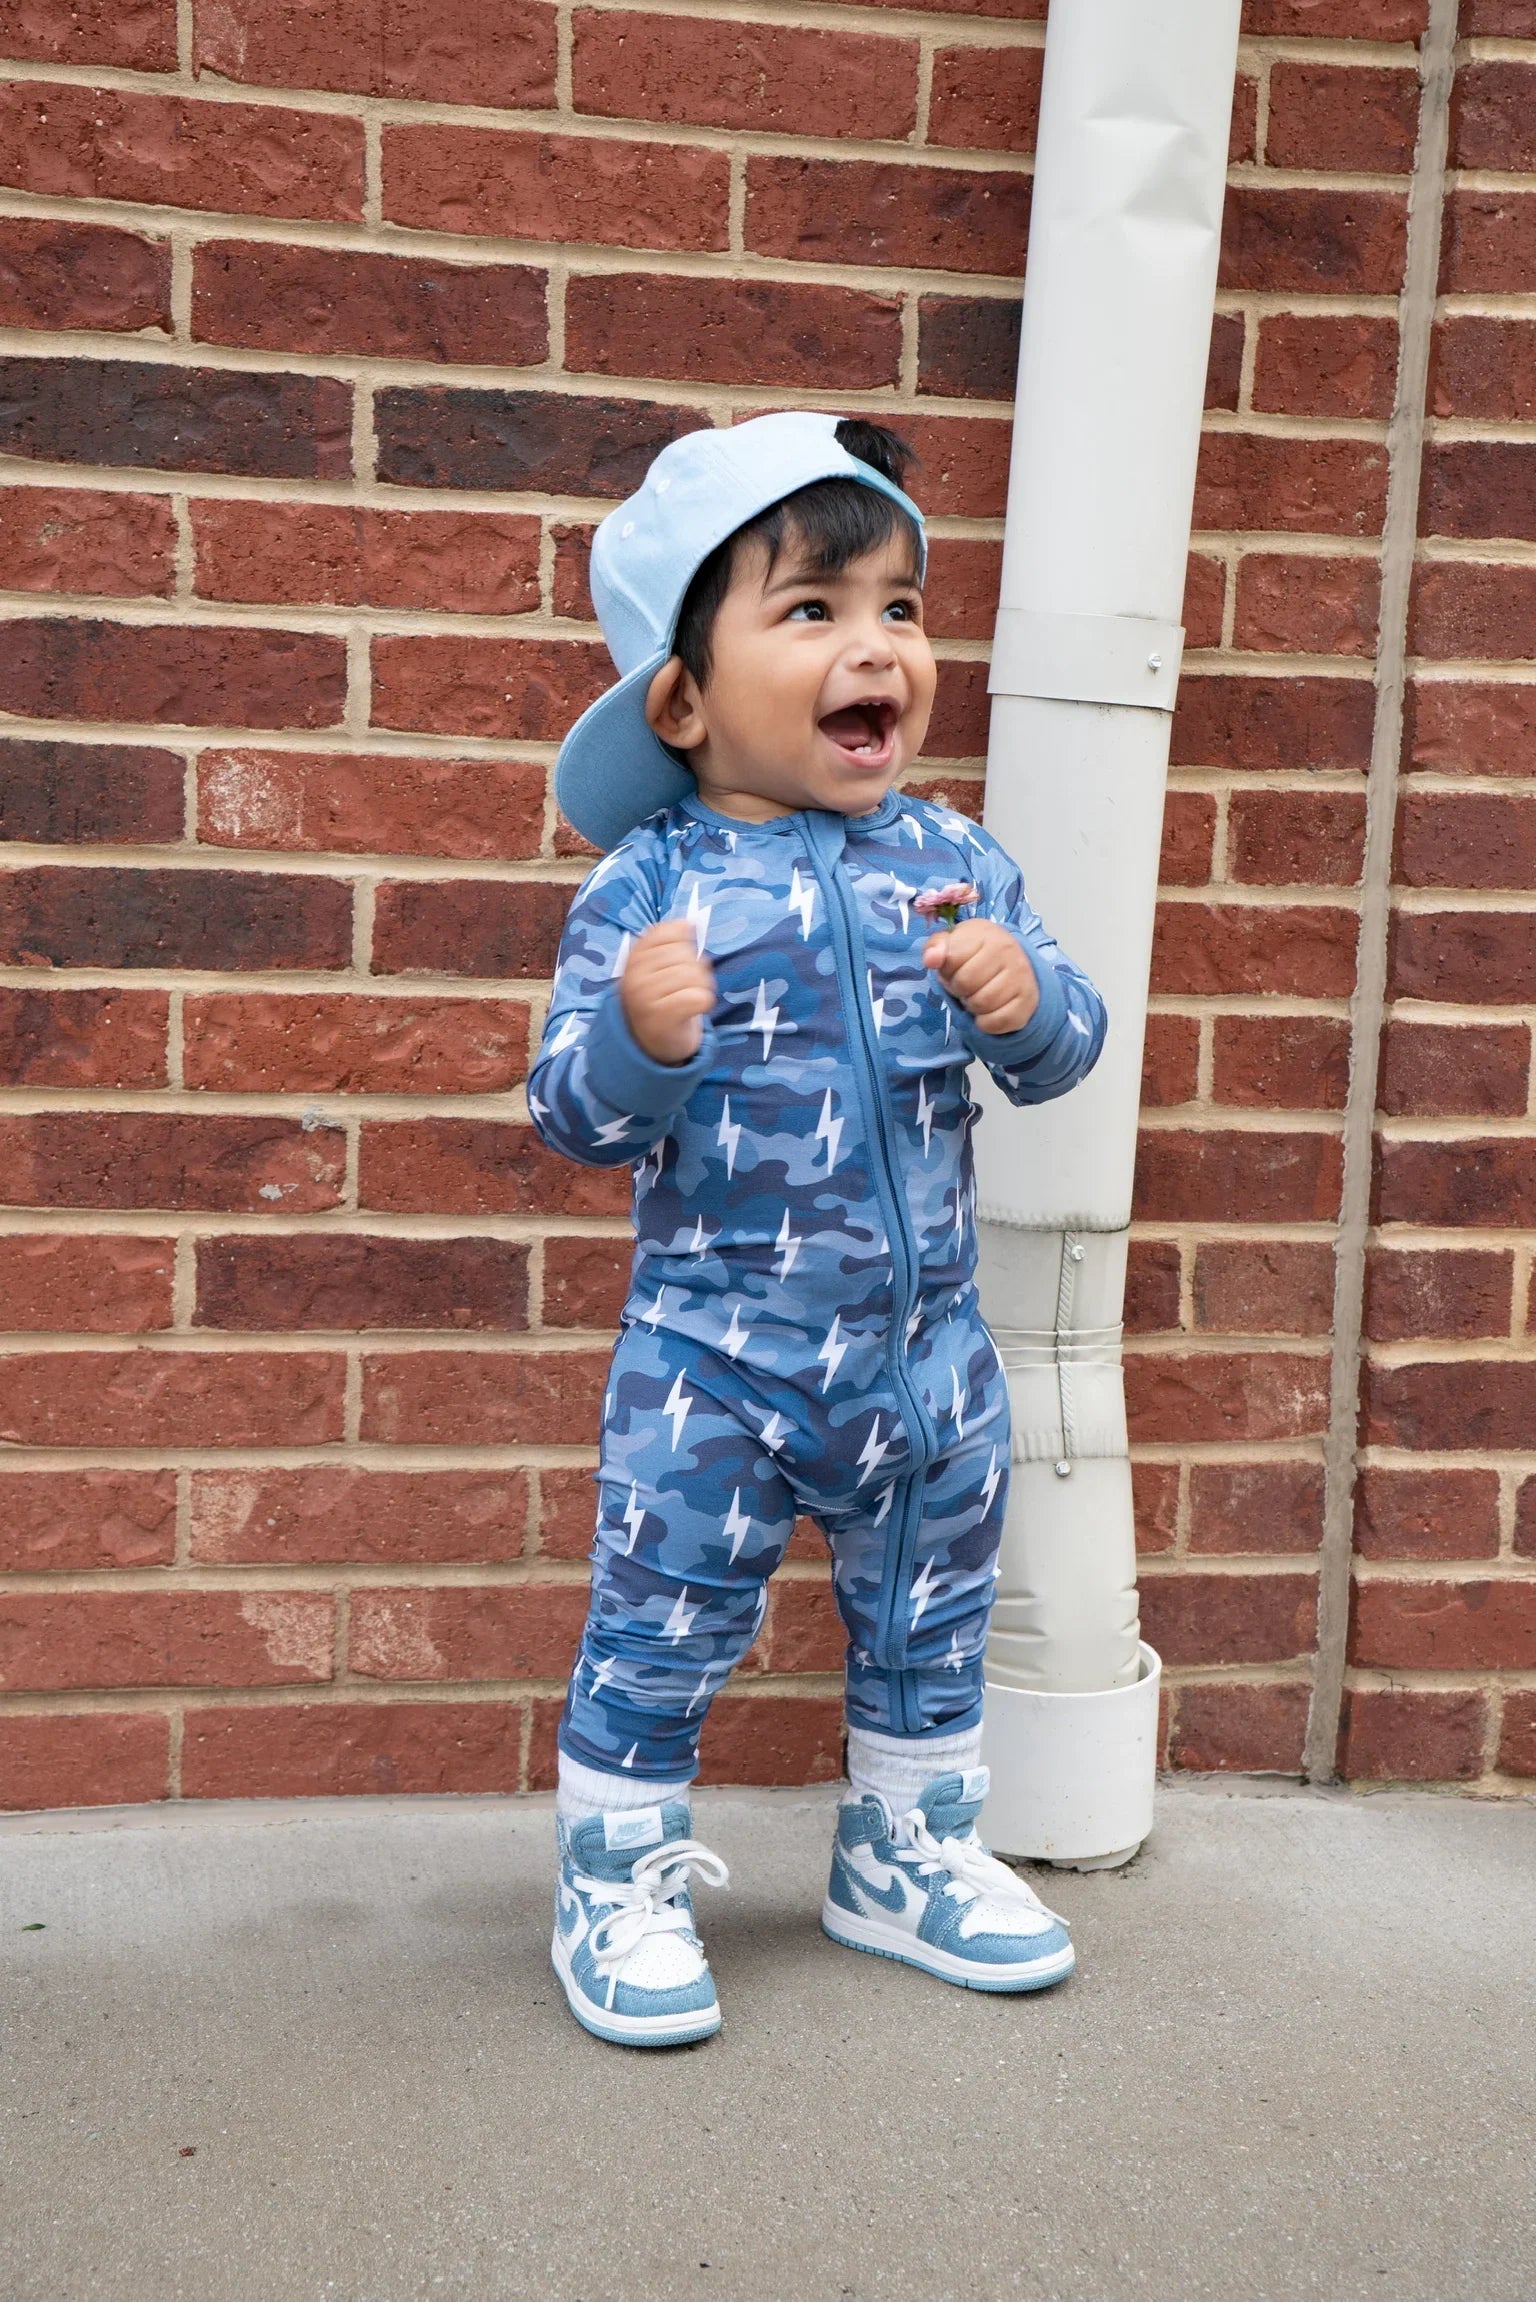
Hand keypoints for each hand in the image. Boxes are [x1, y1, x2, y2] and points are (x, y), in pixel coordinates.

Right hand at [621, 919, 717, 1064]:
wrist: (651, 1045)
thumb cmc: (661, 1001)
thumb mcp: (656, 968)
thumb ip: (669, 942)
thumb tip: (690, 922)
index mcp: (633, 959)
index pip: (669, 932)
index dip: (684, 944)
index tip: (680, 962)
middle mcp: (635, 977)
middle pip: (685, 955)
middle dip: (696, 969)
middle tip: (688, 987)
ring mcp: (646, 997)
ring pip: (695, 975)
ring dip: (702, 986)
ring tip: (691, 997)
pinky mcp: (663, 1017)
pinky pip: (699, 997)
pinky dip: (704, 1002)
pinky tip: (695, 1009)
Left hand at [923, 919, 1038, 1036]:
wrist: (1012, 964)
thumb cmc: (974, 955)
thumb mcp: (952, 944)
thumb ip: (935, 947)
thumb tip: (931, 959)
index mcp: (985, 932)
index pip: (952, 959)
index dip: (947, 969)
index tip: (956, 968)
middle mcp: (1008, 950)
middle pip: (966, 983)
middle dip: (959, 989)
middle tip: (967, 985)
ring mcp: (1021, 975)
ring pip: (982, 1004)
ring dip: (972, 1006)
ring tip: (977, 995)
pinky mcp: (1028, 1000)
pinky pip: (997, 1022)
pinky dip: (986, 1023)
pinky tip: (987, 1011)